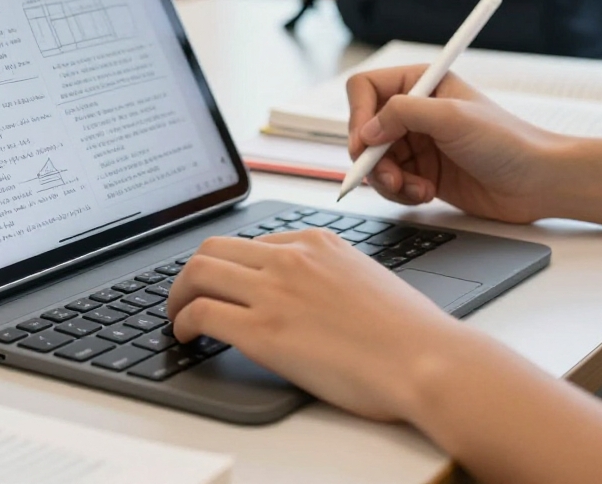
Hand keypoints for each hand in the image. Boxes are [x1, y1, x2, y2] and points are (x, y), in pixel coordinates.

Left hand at [167, 229, 460, 421]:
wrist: (425, 359)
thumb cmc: (409, 333)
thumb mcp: (366, 278)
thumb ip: (329, 275)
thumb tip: (307, 294)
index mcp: (317, 242)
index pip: (252, 242)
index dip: (229, 266)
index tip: (222, 284)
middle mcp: (290, 258)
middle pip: (212, 248)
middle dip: (190, 273)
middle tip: (184, 296)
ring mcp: (274, 292)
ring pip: (197, 273)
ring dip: (176, 295)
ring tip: (176, 316)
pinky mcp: (263, 331)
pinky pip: (201, 313)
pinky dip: (182, 322)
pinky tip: (186, 336)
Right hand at [346, 66, 565, 223]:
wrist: (537, 183)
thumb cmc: (508, 142)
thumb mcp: (453, 118)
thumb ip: (404, 113)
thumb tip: (366, 130)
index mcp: (422, 83)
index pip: (365, 89)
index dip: (359, 116)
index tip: (366, 143)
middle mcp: (416, 111)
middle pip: (364, 130)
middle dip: (372, 157)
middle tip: (390, 177)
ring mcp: (418, 143)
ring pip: (374, 161)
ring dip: (387, 179)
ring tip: (414, 188)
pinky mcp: (423, 172)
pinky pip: (391, 183)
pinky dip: (401, 193)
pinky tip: (425, 194)